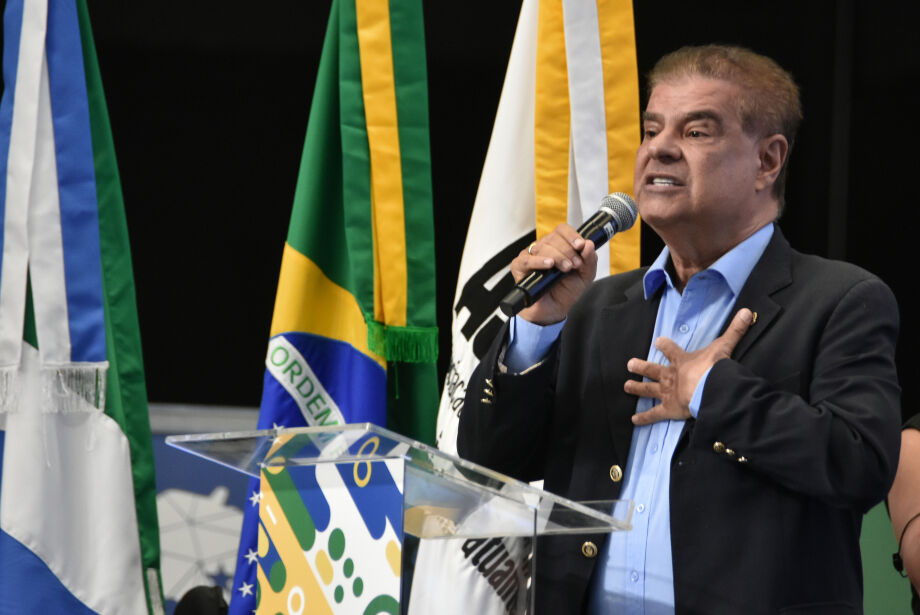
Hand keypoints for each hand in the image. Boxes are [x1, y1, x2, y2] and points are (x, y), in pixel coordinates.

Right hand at [512, 223, 597, 324]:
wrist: (554, 309)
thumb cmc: (566, 291)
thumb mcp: (585, 276)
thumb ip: (590, 260)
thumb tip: (589, 244)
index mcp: (559, 246)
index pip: (562, 230)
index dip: (571, 235)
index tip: (580, 246)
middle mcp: (544, 248)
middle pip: (553, 237)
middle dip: (567, 250)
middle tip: (574, 264)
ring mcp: (531, 256)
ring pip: (542, 247)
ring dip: (557, 256)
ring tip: (565, 269)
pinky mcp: (519, 267)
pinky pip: (526, 260)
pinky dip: (539, 261)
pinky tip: (549, 265)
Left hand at [624, 308, 753, 424]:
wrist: (707, 388)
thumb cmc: (714, 367)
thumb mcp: (724, 346)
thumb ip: (735, 330)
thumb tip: (747, 312)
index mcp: (682, 361)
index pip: (671, 350)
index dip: (664, 345)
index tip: (657, 341)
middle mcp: (671, 376)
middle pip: (653, 370)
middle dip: (641, 367)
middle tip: (629, 364)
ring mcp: (667, 393)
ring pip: (649, 390)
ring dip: (637, 388)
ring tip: (626, 386)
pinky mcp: (668, 409)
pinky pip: (654, 414)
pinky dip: (644, 418)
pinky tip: (634, 420)